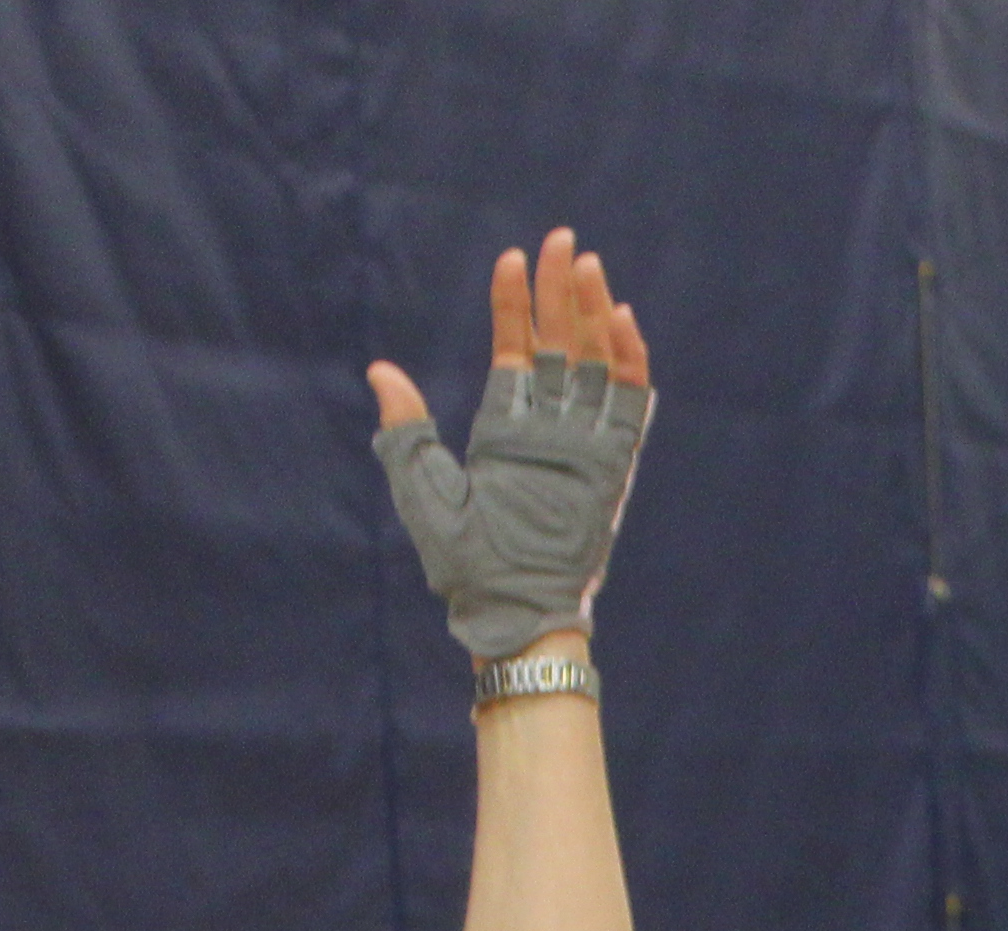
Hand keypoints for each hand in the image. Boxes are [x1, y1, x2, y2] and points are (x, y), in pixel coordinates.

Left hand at [367, 230, 655, 664]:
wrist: (510, 612)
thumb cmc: (466, 567)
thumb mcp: (423, 492)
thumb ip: (405, 432)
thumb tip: (380, 370)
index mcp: (506, 429)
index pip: (516, 350)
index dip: (513, 304)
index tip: (511, 257)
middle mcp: (549, 429)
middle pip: (562, 343)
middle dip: (560, 290)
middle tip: (563, 239)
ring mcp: (583, 444)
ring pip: (595, 362)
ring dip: (592, 313)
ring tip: (586, 264)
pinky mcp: (612, 467)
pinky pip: (628, 406)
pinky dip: (627, 364)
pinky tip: (619, 320)